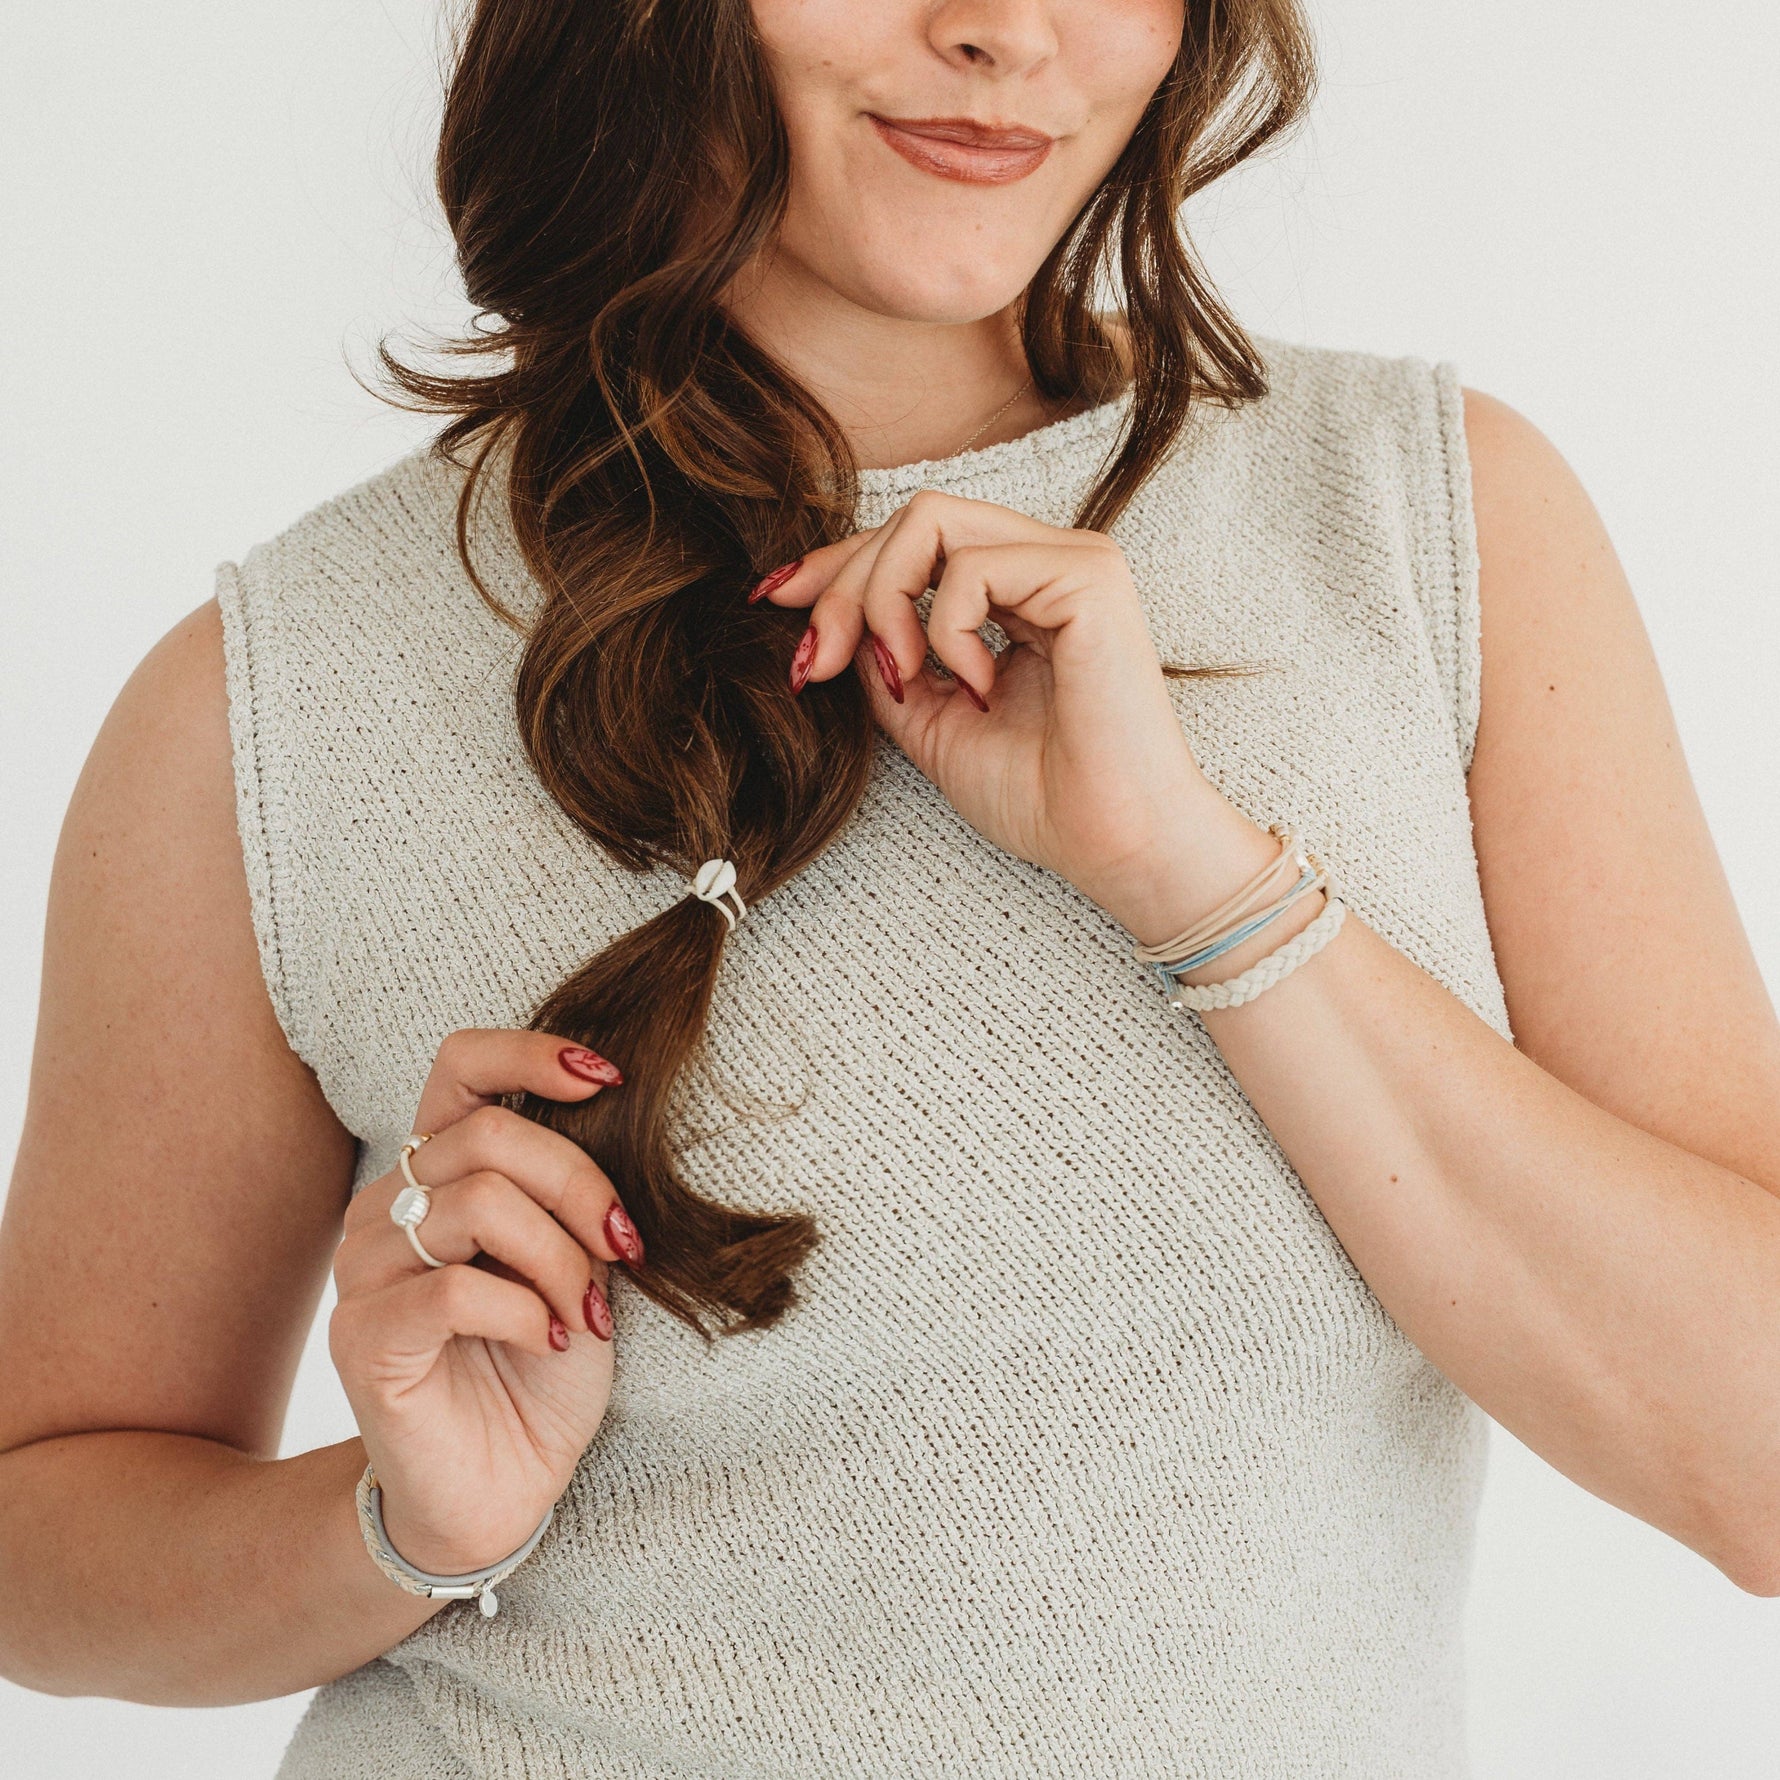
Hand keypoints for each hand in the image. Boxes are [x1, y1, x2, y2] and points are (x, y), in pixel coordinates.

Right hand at [329, 1030, 637, 1576]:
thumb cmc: (544, 1366)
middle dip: (580, 1187)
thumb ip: (572, 1193)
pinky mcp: (362, 1337)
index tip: (608, 1079)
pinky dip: (524, 1311)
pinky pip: (454, 1287)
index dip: (531, 1053)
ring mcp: (364, 1270)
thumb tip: (611, 1114)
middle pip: (488, 1136)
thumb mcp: (578, 1260)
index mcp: (439, 1173)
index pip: (461, 1065)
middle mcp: (388, 1206)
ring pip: (476, 1203)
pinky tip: (546, 1342)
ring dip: (557, 1258)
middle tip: (624, 1251)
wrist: (505, 1488)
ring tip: (579, 1312)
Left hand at [761, 490, 1228, 935]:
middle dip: (842, 585)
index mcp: (1022, 590)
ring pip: (930, 520)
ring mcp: (1075, 560)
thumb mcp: (931, 723)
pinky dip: (944, 629)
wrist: (1113, 846)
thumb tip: (827, 623)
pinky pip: (970, 566)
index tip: (774, 601)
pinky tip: (975, 688)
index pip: (915, 540)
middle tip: (820, 664)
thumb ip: (889, 664)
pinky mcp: (1089, 577)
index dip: (837, 564)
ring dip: (883, 601)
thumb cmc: (1044, 798)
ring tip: (904, 679)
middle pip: (912, 518)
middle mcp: (1051, 561)